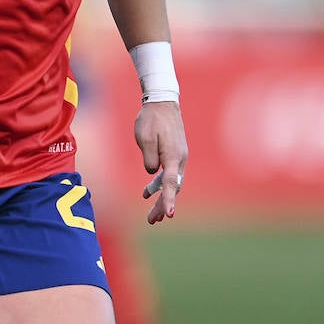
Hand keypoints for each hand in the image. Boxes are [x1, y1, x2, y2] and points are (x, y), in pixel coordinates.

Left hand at [135, 100, 186, 223]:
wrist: (162, 102)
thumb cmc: (151, 119)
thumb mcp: (144, 137)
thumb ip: (149, 158)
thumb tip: (152, 173)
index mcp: (172, 156)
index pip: (170, 183)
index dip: (168, 199)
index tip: (169, 214)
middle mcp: (179, 159)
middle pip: (172, 188)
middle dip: (162, 205)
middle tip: (152, 221)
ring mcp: (178, 157)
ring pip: (171, 184)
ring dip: (161, 199)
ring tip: (151, 216)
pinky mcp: (173, 155)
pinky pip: (168, 175)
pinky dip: (159, 186)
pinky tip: (148, 194)